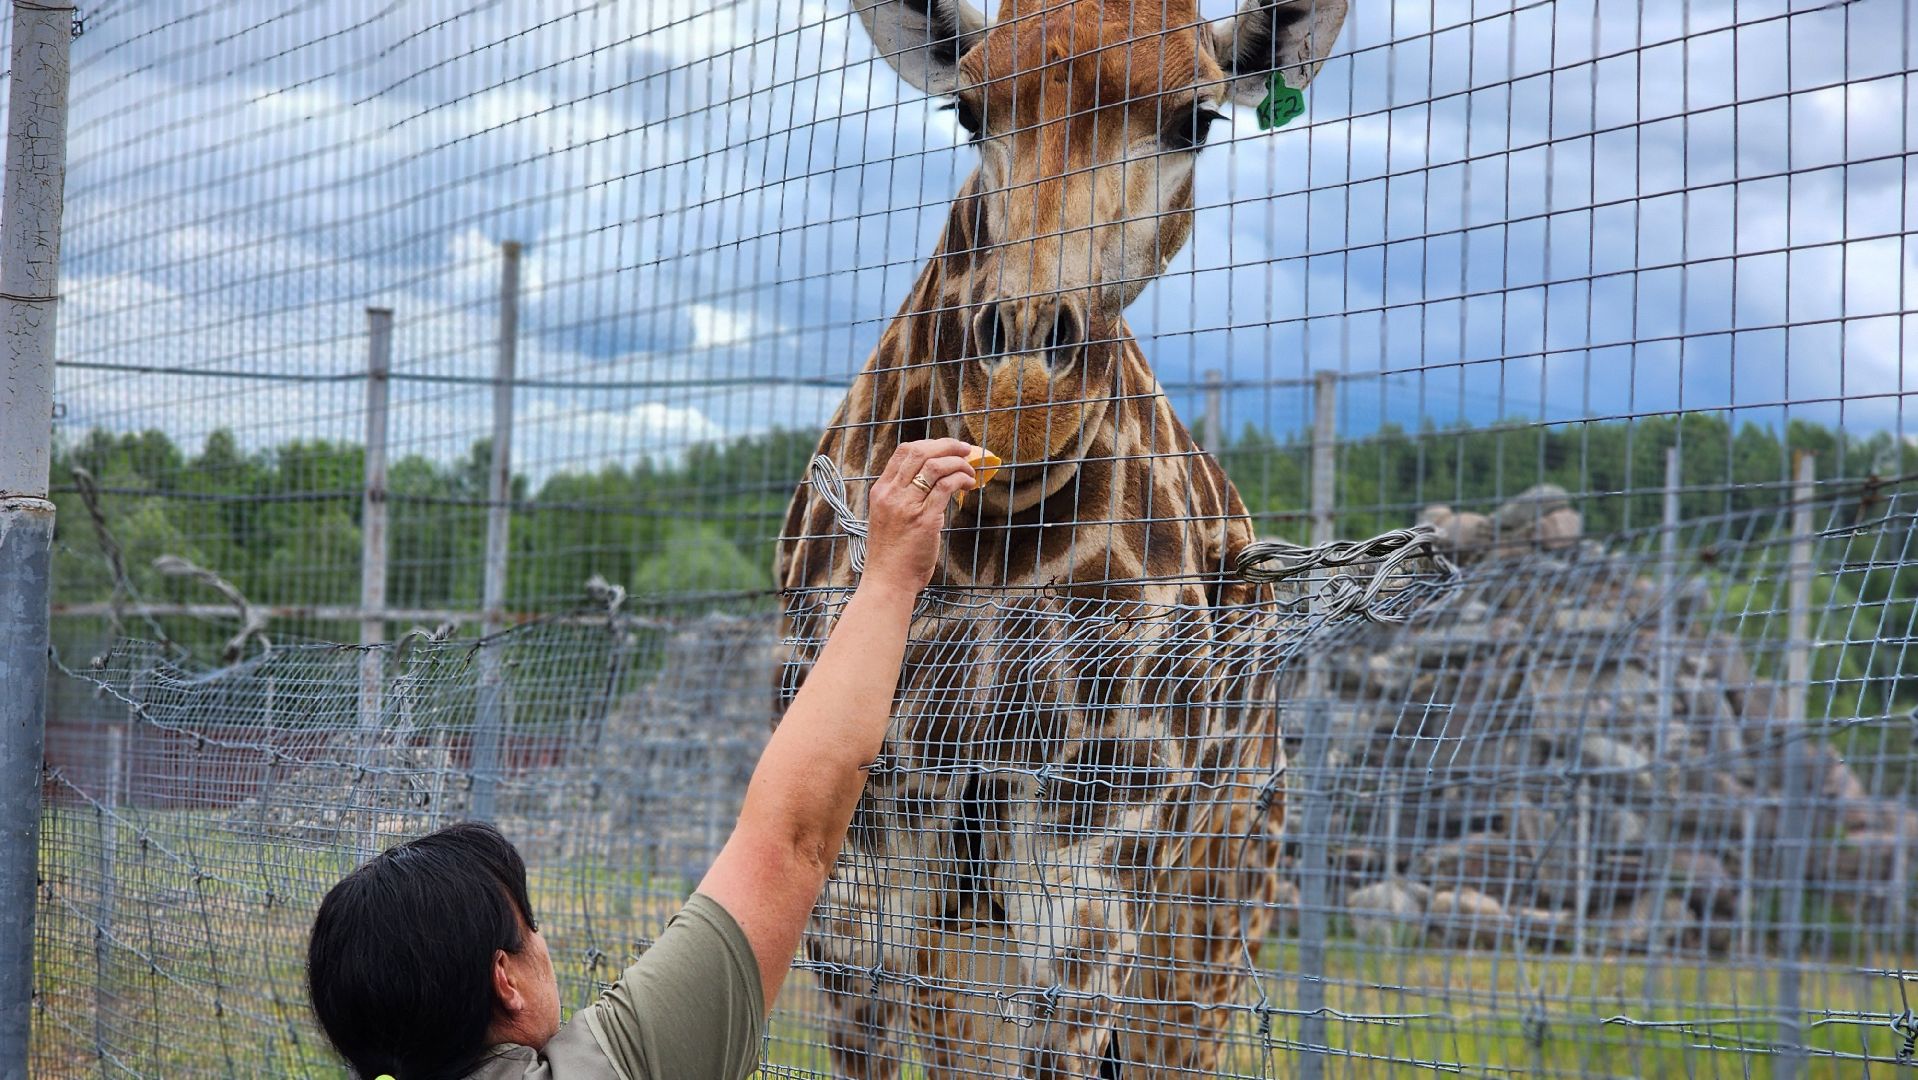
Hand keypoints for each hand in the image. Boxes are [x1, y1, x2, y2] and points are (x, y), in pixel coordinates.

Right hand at [860, 439, 978, 595]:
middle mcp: (892, 494)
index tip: (947, 447)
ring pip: (936, 466)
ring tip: (970, 470)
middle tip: (965, 449)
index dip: (929, 444)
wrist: (887, 581)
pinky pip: (947, 487)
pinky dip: (961, 479)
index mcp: (881, 491)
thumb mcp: (887, 518)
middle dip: (947, 445)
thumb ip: (902, 498)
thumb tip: (931, 482)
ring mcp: (907, 506)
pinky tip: (969, 485)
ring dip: (958, 463)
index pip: (903, 451)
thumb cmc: (891, 555)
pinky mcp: (925, 520)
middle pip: (920, 452)